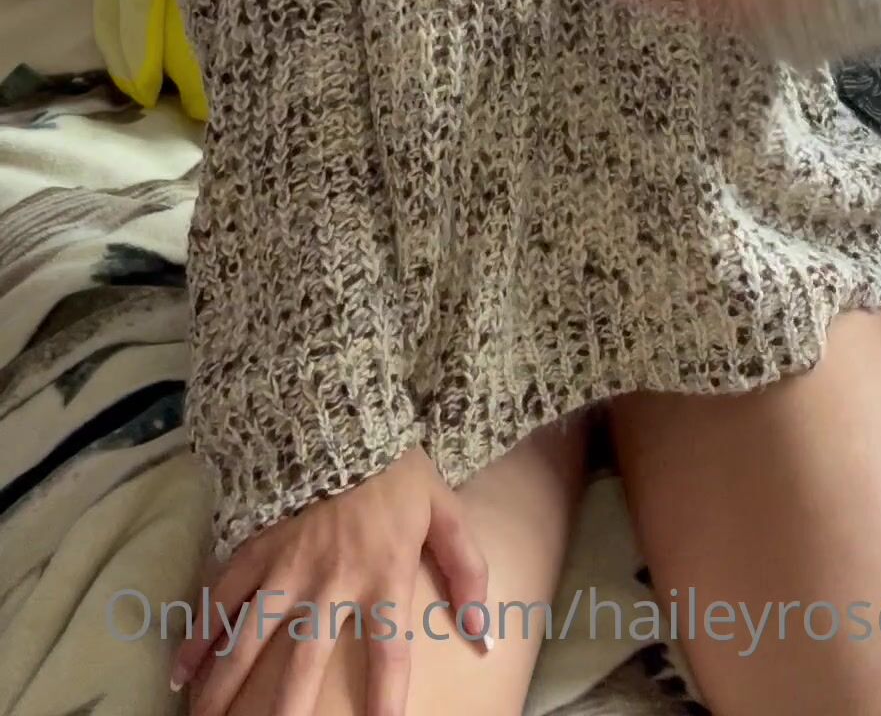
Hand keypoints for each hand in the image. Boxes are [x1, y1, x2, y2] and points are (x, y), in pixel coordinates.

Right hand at [172, 446, 489, 715]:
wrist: (342, 411)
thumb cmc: (396, 470)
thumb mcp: (445, 513)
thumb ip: (468, 573)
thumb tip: (485, 638)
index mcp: (382, 575)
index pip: (389, 655)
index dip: (386, 701)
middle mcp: (329, 581)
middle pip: (303, 666)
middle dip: (285, 714)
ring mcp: (284, 566)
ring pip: (247, 641)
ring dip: (225, 688)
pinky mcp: (253, 545)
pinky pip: (219, 597)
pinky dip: (197, 636)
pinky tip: (179, 672)